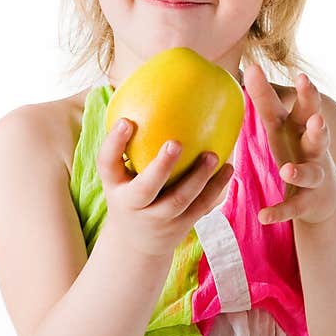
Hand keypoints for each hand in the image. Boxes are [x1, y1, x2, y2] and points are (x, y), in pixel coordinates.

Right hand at [97, 117, 233, 257]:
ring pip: (179, 200)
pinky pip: (201, 207)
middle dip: (160, 167)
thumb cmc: (129, 192)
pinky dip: (216, 188)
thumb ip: (129, 144)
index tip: (126, 120)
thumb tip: (145, 89)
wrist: (136, 245)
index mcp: (115, 187)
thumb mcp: (120, 175)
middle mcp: (134, 205)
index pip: (107, 165)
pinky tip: (228, 168)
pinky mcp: (180, 227)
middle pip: (145, 188)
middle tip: (175, 143)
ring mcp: (158, 219)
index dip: (114, 143)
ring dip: (198, 178)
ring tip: (213, 155)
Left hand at [243, 63, 335, 225]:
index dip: (295, 92)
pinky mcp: (308, 201)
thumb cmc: (296, 151)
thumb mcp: (281, 126)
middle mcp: (310, 147)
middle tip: (316, 111)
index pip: (291, 107)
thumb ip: (265, 100)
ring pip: (310, 171)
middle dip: (316, 120)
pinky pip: (294, 207)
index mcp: (298, 128)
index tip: (295, 75)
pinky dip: (280, 211)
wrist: (323, 197)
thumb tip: (243, 66)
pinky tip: (264, 216)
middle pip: (316, 130)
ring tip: (287, 170)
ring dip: (299, 171)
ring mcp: (313, 175)